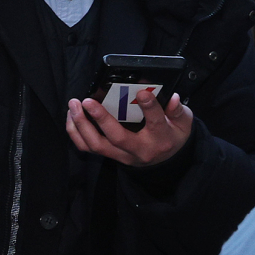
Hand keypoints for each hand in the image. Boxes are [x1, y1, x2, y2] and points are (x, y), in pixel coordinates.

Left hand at [65, 91, 193, 166]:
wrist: (167, 161)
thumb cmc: (173, 136)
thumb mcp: (183, 123)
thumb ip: (178, 110)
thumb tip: (173, 98)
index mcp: (161, 138)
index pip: (155, 123)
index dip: (149, 108)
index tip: (141, 93)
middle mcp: (139, 149)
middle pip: (118, 138)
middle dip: (101, 118)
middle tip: (87, 100)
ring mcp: (122, 155)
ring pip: (97, 145)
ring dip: (81, 125)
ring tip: (74, 105)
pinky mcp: (110, 155)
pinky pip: (87, 148)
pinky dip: (76, 133)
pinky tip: (71, 116)